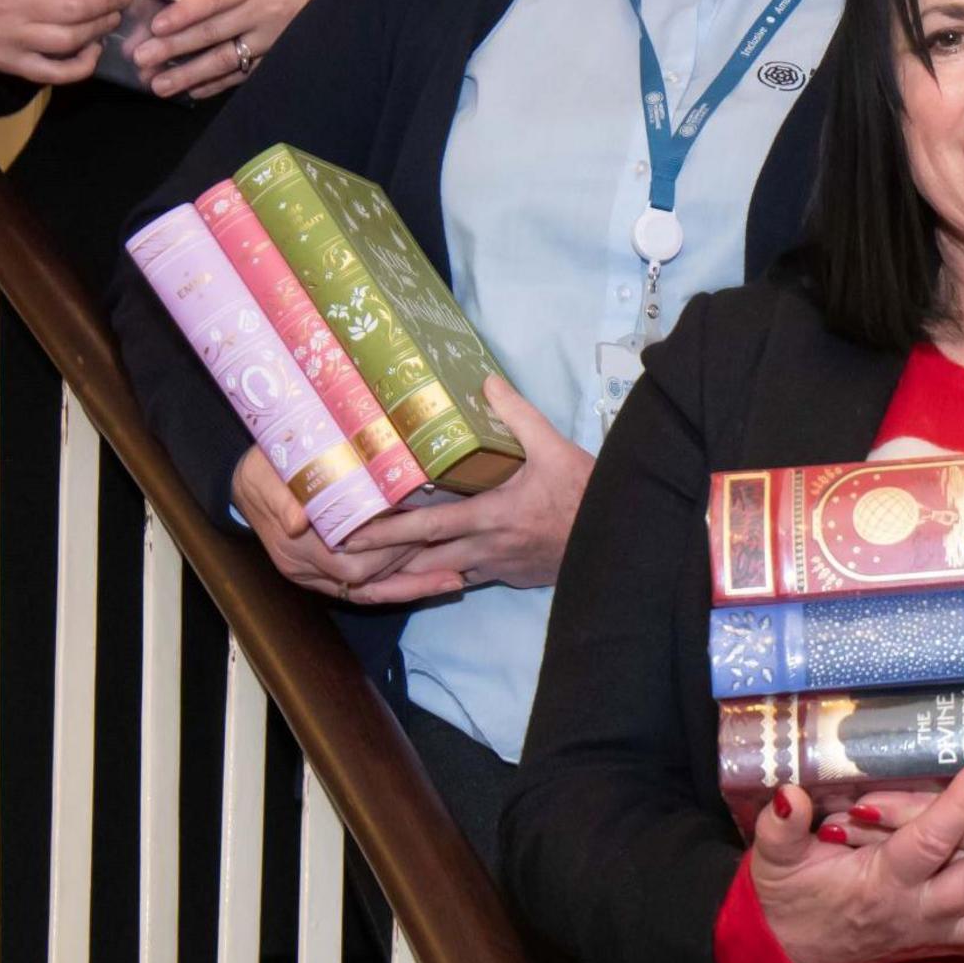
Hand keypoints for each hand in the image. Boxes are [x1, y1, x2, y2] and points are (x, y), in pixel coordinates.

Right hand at [0, 0, 129, 83]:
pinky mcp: (4, 63)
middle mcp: (5, 8)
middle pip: (72, 9)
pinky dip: (78, 67)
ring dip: (99, 28)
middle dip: (108, 0)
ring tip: (113, 13)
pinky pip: (50, 73)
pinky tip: (92, 50)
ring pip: (67, 40)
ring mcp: (6, 40)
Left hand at [131, 0, 343, 99]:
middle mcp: (263, 12)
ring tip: (159, 84)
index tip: (156, 24)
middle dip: (174, 47)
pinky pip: (243, 75)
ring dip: (190, 73)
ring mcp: (272, 39)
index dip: (186, 11)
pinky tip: (193, 91)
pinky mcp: (278, 59)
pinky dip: (217, 84)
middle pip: (214, 31)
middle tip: (142, 59)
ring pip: (226, 59)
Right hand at [232, 444, 456, 605]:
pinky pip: (364, 591)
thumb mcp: (267, 474)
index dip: (387, 550)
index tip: (422, 532)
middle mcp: (304, 569)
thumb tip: (296, 521)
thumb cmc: (263, 469)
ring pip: (368, 592)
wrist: (243, 481)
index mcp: (293, 547)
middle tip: (445, 545)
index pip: (348, 563)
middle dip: (406, 564)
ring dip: (410, 585)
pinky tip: (429, 583)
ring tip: (452, 577)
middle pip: (364, 580)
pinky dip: (396, 588)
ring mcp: (314, 576)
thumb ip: (282, 498)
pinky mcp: (324, 574)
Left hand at [344, 379, 591, 593]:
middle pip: (422, 560)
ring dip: (407, 575)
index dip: (385, 532)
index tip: (350, 535)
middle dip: (382, 562)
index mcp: (490, 515)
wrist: (618, 539)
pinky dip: (442, 578)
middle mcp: (487, 547)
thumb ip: (516, 414)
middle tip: (344, 559)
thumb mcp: (553, 447)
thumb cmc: (584, 493)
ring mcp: (498, 567)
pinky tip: (426, 574)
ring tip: (372, 573)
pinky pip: (467, 580)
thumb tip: (485, 382)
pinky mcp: (510, 577)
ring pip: (440, 577)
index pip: (426, 527)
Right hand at [746, 761, 963, 962]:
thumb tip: (789, 794)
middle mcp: (919, 912)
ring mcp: (939, 934)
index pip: (927, 842)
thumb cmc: (785, 900)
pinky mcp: (949, 945)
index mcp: (882, 884)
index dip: (957, 806)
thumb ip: (781, 830)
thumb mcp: (773, 863)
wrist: (791, 956)